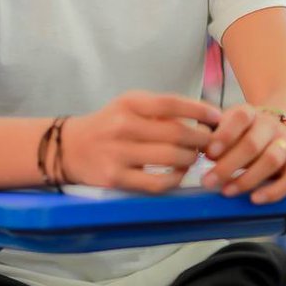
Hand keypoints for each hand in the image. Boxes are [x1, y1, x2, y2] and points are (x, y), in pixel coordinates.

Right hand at [61, 91, 219, 192]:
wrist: (69, 147)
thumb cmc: (109, 124)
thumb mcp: (129, 106)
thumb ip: (160, 110)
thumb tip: (202, 116)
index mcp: (130, 103)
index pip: (172, 103)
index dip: (200, 110)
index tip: (217, 117)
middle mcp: (123, 125)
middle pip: (177, 133)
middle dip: (201, 139)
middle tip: (210, 143)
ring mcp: (118, 153)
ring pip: (171, 158)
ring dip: (190, 159)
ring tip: (193, 157)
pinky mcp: (116, 177)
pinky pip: (157, 183)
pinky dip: (174, 179)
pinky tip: (178, 174)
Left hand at [201, 104, 285, 202]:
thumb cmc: (249, 132)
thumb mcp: (231, 125)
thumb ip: (213, 133)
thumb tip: (194, 145)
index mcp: (251, 113)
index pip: (240, 117)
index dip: (224, 135)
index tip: (208, 153)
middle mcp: (272, 126)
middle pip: (252, 144)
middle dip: (228, 165)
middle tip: (207, 181)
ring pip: (271, 160)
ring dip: (247, 179)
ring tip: (226, 191)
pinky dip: (274, 191)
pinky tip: (255, 199)